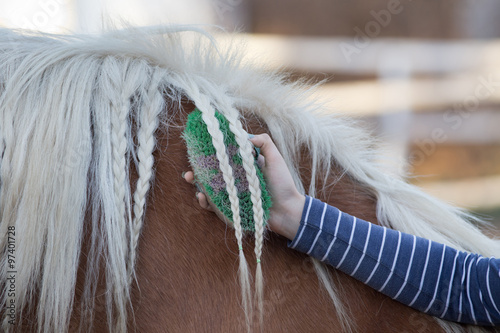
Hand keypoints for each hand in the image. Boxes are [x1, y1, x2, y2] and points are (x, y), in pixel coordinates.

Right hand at [182, 133, 304, 239]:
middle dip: (197, 171)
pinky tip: (202, 197)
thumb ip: (264, 143)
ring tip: (192, 181)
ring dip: (197, 185)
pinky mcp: (233, 209)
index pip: (223, 158)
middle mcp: (236, 180)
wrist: (288, 210)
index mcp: (243, 166)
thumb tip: (244, 137)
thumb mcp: (275, 158)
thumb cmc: (283, 184)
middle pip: (212, 174)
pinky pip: (214, 206)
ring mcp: (233, 195)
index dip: (210, 154)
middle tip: (189, 171)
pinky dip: (206, 202)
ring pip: (209, 189)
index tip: (200, 148)